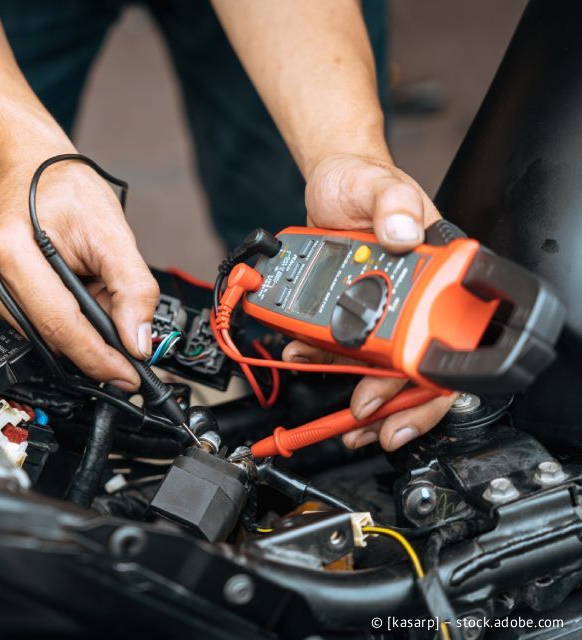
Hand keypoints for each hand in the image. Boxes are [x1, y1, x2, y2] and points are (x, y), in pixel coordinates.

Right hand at [0, 157, 158, 391]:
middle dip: (94, 340)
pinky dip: (62, 315)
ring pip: (43, 335)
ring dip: (78, 325)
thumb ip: (132, 286)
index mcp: (10, 251)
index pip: (59, 325)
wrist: (25, 165)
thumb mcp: (110, 228)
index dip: (98, 357)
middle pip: (50, 336)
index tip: (128, 375)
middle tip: (125, 326)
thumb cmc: (60, 185)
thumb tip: (137, 339)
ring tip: (94, 287)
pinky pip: (33, 323)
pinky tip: (72, 288)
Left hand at [282, 153, 455, 449]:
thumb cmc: (365, 181)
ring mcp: (380, 307)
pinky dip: (318, 357)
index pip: (446, 337)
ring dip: (352, 390)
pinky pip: (338, 345)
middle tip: (361, 423)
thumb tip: (402, 232)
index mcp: (437, 274)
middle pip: (411, 366)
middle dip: (387, 403)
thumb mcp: (379, 184)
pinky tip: (300, 354)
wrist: (330, 182)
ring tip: (330, 406)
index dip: (428, 380)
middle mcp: (412, 298)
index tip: (400, 398)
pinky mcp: (349, 310)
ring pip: (374, 365)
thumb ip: (392, 203)